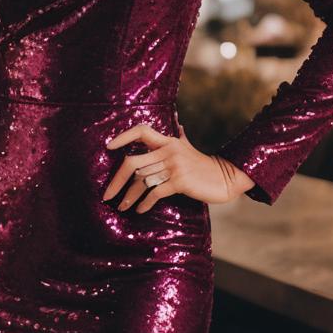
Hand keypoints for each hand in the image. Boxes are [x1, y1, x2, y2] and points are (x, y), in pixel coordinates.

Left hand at [103, 120, 255, 210]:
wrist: (226, 178)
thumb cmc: (203, 165)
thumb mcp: (189, 147)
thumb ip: (180, 136)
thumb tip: (178, 122)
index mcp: (168, 141)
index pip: (140, 131)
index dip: (123, 137)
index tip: (108, 148)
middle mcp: (168, 150)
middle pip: (132, 162)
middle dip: (116, 181)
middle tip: (107, 195)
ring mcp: (174, 165)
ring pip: (141, 181)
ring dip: (129, 197)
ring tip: (122, 207)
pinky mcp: (180, 181)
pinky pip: (155, 192)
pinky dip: (145, 203)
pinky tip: (140, 210)